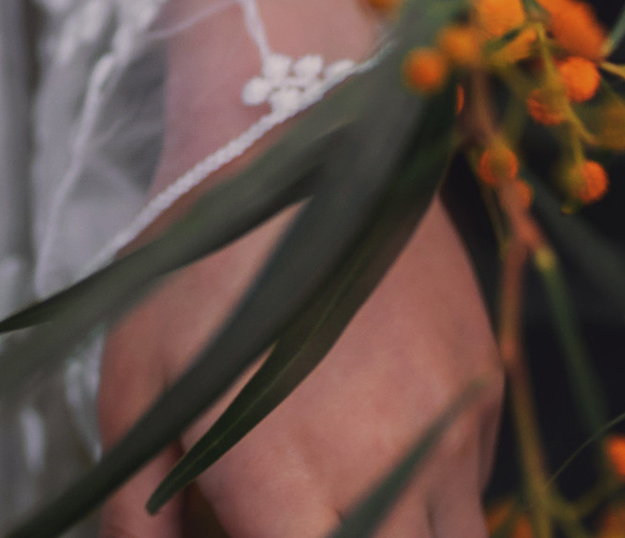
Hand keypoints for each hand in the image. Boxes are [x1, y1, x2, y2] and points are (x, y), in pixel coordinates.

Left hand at [97, 200, 499, 537]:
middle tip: (298, 511)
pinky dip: (435, 504)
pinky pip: (477, 494)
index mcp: (293, 495)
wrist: (298, 128)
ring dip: (405, 534)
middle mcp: (393, 481)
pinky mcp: (486, 391)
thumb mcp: (137, 390)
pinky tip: (375, 456)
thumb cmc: (195, 267)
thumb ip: (138, 520)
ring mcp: (454, 436)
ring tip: (337, 492)